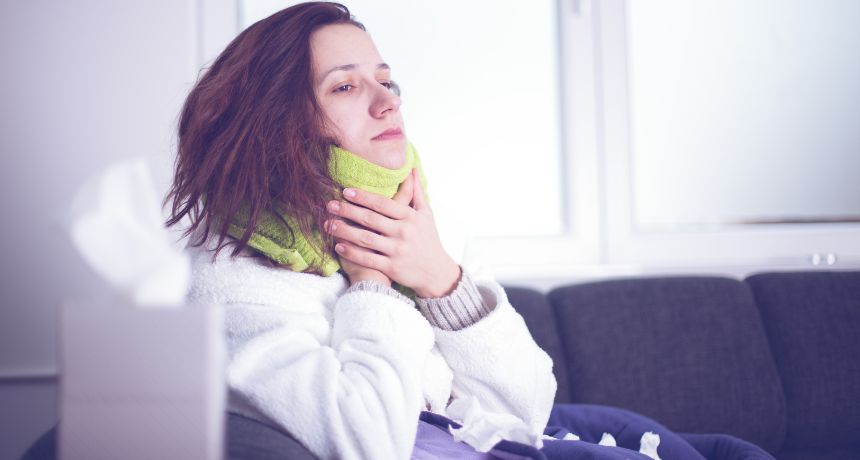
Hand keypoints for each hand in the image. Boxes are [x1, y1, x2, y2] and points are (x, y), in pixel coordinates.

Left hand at [324, 168, 460, 297]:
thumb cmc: (429, 240)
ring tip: (328, 224)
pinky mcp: (392, 268)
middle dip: (348, 211)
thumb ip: (417, 192)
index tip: (345, 191)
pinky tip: (338, 246)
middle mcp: (404, 232)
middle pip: (370, 219)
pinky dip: (352, 253)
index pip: (382, 203)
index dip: (363, 197)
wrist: (436, 272)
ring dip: (345, 231)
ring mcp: (397, 250)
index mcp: (411, 217)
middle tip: (330, 205)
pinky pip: (368, 259)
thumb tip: (412, 169)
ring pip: (365, 239)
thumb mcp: (426, 214)